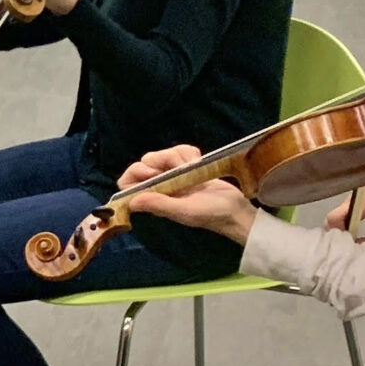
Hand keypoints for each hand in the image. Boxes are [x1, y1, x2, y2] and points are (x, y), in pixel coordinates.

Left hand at [118, 144, 257, 242]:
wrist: (237, 209)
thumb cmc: (212, 214)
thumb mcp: (185, 211)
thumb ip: (160, 205)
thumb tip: (132, 201)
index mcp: (154, 199)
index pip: (127, 183)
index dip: (135, 173)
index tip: (153, 173)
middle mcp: (160, 187)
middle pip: (145, 162)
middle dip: (160, 159)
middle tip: (178, 168)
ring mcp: (174, 176)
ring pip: (163, 154)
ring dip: (177, 155)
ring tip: (192, 166)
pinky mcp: (188, 167)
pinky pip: (180, 151)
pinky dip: (189, 152)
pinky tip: (198, 161)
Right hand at [328, 185, 364, 248]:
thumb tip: (347, 253)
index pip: (334, 217)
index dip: (335, 235)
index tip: (342, 248)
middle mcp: (359, 195)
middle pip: (336, 216)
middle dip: (340, 233)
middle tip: (349, 247)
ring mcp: (360, 195)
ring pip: (341, 215)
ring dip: (346, 229)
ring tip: (354, 242)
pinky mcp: (363, 197)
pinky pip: (348, 212)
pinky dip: (351, 224)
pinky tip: (358, 234)